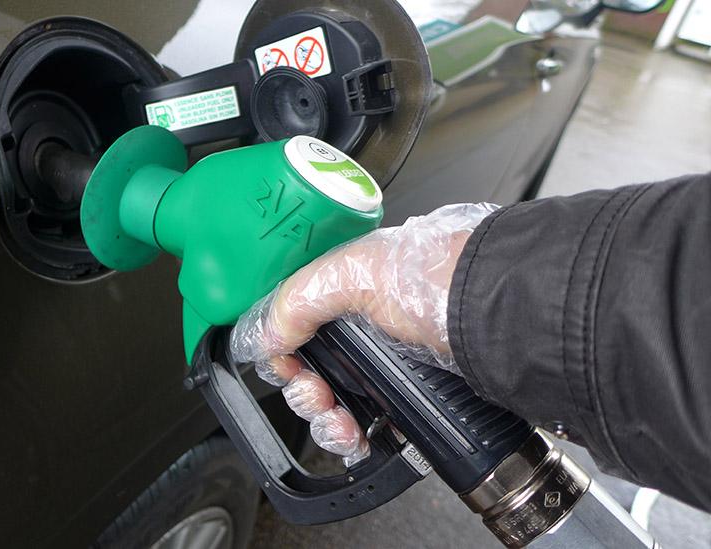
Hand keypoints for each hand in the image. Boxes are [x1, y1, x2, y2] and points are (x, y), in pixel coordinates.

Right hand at [230, 203, 497, 463]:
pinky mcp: (407, 400)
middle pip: (308, 373)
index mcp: (342, 292)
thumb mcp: (353, 273)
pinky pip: (366, 428)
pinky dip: (354, 440)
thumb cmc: (437, 277)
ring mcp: (383, 367)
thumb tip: (263, 337)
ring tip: (341, 424)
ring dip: (325, 423)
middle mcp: (361, 329)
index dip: (281, 352)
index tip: (285, 365)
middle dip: (304, 393)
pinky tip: (359, 438)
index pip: (291, 328)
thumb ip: (297, 301)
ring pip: (333, 406)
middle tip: (317, 395)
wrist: (496, 314)